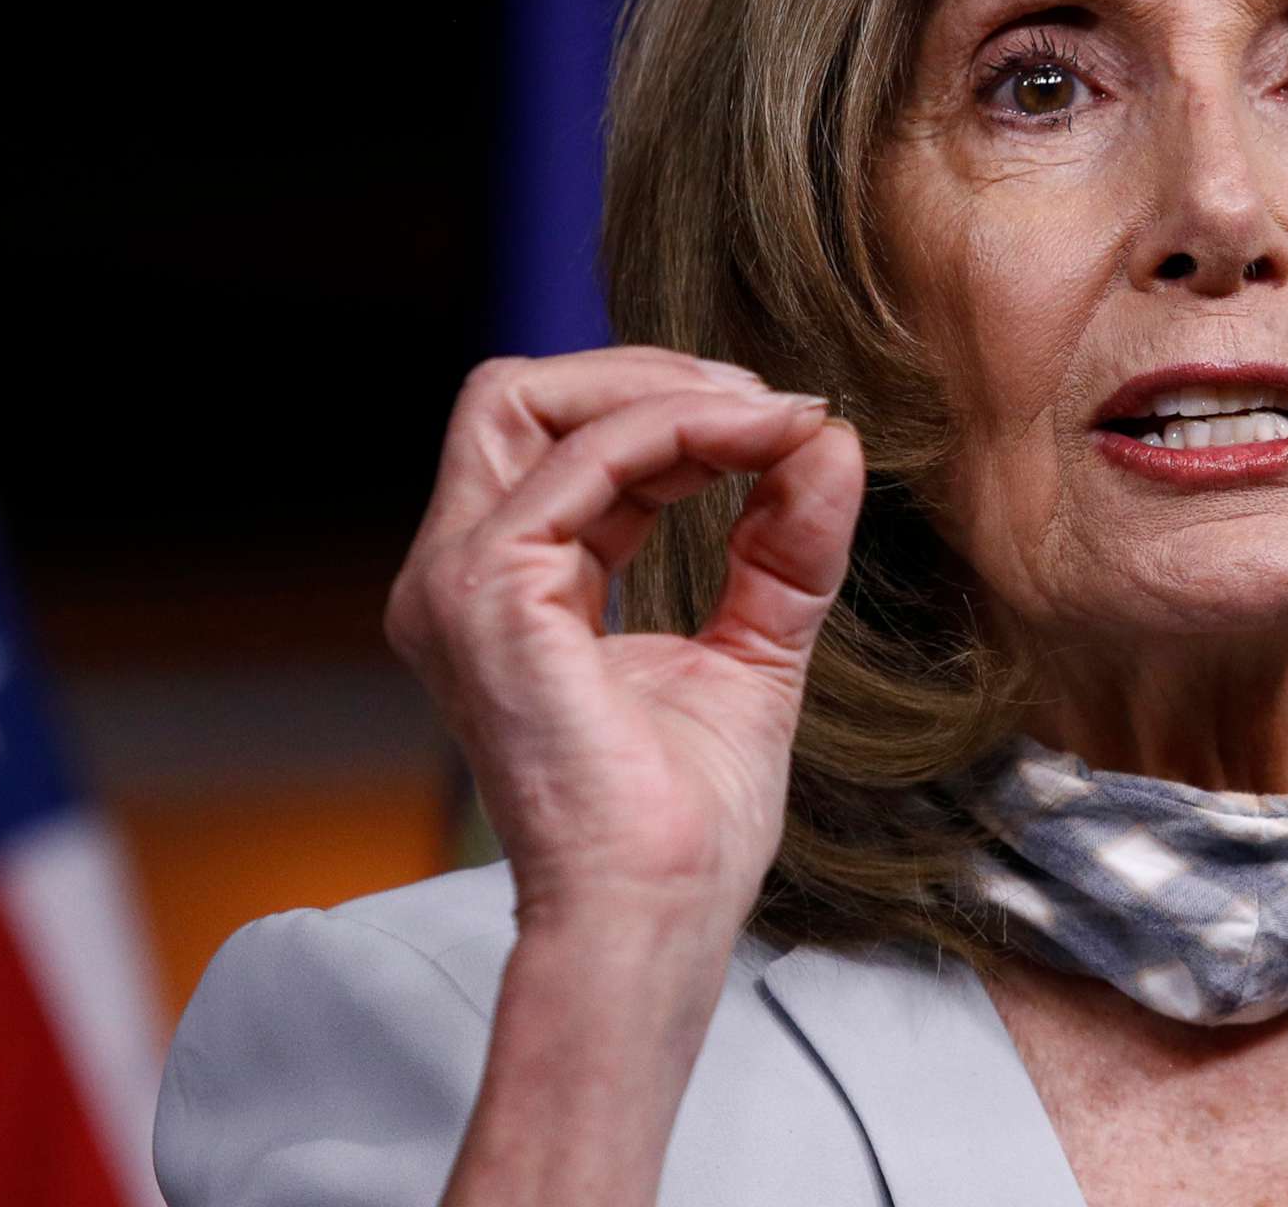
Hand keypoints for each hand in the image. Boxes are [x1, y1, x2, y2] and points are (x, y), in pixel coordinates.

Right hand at [385, 346, 862, 944]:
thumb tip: (829, 440)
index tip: (790, 423)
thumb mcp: (754, 650)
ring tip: (775, 417)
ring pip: (527, 397)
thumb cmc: (685, 822)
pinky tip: (759, 441)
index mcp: (510, 588)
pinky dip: (679, 427)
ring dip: (668, 388)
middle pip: (520, 396)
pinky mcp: (487, 591)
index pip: (563, 442)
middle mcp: (459, 576)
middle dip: (653, 373)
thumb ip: (784, 547)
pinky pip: (582, 456)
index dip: (676, 410)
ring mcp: (458, 580)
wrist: (654, 914)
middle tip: (773, 404)